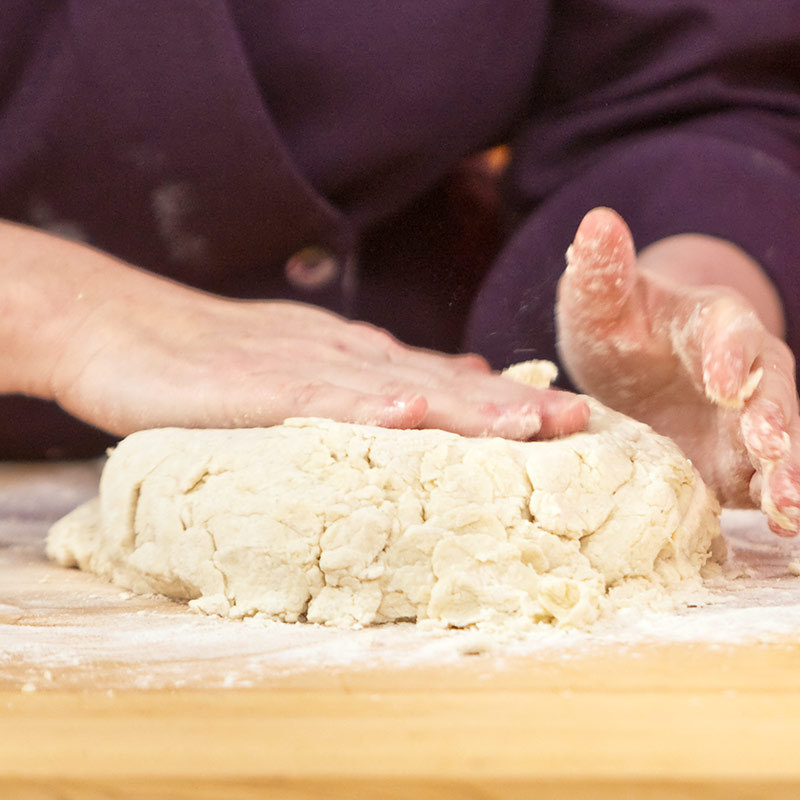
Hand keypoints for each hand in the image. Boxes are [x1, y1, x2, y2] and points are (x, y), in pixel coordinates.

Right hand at [17, 232, 586, 440]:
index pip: (442, 381)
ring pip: (394, 388)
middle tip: (580, 422)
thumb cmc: (204, 358)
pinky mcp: (249, 385)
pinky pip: (317, 398)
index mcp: (349, 359)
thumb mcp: (297, 366)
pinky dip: (369, 404)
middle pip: (437, 382)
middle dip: (511, 404)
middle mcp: (337, 357)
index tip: (569, 419)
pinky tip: (414, 411)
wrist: (112, 325)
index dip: (506, 400)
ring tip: (529, 422)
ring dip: (464, 404)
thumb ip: (364, 379)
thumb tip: (441, 389)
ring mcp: (296, 366)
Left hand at [556, 207, 799, 535]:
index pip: (727, 331)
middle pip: (771, 393)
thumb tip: (596, 222)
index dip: (730, 351)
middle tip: (771, 449)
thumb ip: (600, 273)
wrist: (625, 373)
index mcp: (707, 324)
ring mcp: (744, 421)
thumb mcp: (596, 301)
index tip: (725, 377)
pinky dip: (776, 504)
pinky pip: (761, 484)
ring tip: (789, 507)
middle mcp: (741, 371)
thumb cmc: (614, 327)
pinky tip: (784, 528)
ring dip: (789, 473)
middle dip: (775, 420)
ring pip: (779, 445)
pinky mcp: (735, 464)